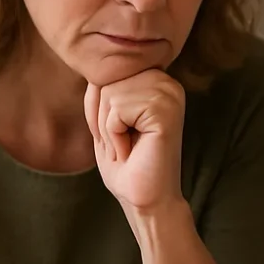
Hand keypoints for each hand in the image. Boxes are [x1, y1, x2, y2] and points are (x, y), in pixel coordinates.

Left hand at [84, 70, 185, 213]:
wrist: (146, 200)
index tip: (120, 134)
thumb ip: (102, 88)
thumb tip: (93, 63)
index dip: (100, 109)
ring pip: (109, 94)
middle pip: (106, 81)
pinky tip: (134, 150)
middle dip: (103, 118)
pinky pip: (117, 110)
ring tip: (130, 147)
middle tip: (125, 143)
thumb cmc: (126, 164)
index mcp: (156, 79)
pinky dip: (116, 136)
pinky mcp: (166, 110)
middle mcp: (167, 81)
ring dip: (109, 129)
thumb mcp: (104, 118)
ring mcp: (169, 94)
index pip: (105, 74)